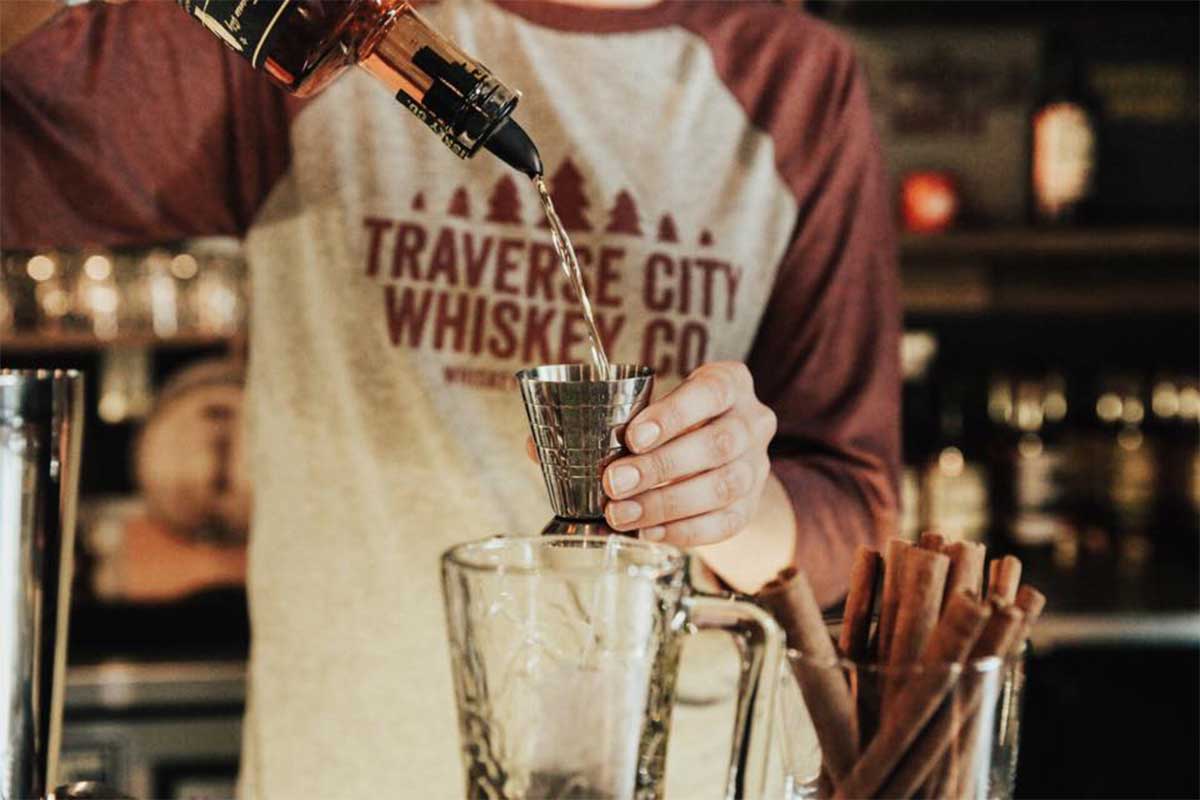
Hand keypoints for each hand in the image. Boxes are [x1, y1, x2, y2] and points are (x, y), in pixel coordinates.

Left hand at [601, 362, 776, 546]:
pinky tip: (649, 531)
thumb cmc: (677, 418)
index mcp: (731, 383)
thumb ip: (637, 418)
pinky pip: (725, 523)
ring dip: (666, 505)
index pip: (710, 393)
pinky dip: (684, 530)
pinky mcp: (752, 504)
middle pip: (717, 445)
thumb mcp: (665, 400)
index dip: (672, 416)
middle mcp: (753, 422)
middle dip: (660, 467)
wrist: (717, 449)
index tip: (633, 438)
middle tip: (614, 483)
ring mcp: (757, 466)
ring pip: (722, 488)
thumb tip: (592, 452)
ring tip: (622, 513)